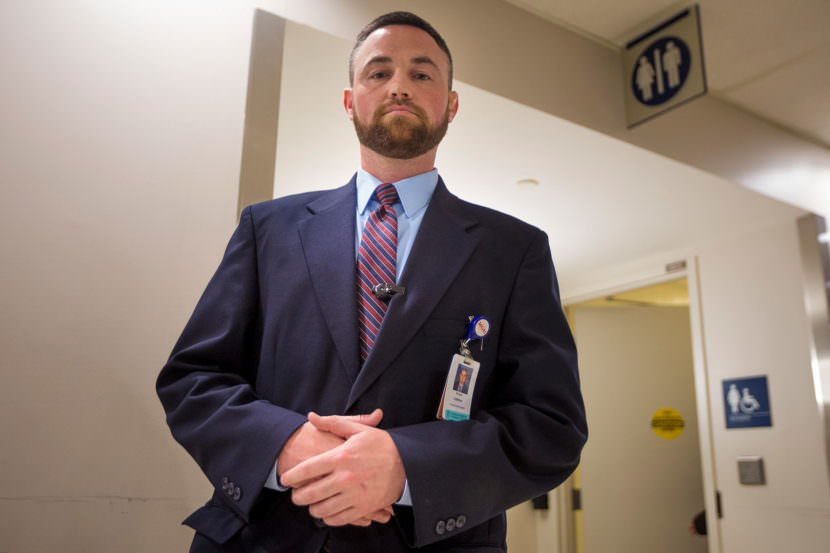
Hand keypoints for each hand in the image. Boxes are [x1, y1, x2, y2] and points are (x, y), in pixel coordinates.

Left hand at [281, 409, 405, 526]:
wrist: (407, 463)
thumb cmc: (381, 445)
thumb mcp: (357, 430)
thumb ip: (332, 423)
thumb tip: (311, 417)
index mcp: (340, 457)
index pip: (306, 470)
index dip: (291, 477)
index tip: (285, 479)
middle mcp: (345, 478)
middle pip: (310, 494)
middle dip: (297, 497)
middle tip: (295, 495)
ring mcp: (354, 495)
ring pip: (321, 509)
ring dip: (312, 508)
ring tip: (310, 504)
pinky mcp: (363, 508)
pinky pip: (338, 518)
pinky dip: (328, 517)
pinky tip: (326, 510)